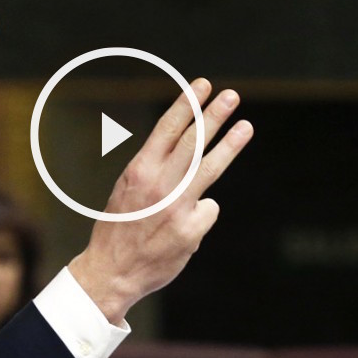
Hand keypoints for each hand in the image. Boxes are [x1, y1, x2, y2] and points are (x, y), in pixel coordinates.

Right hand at [69, 78, 252, 323]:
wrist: (111, 272)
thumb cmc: (120, 228)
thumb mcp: (128, 189)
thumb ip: (155, 169)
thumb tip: (186, 149)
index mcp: (139, 170)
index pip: (167, 129)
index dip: (187, 105)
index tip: (202, 85)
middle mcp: (159, 185)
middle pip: (193, 142)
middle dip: (214, 115)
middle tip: (231, 96)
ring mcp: (177, 207)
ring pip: (209, 168)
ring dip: (230, 144)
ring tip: (246, 126)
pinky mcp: (191, 230)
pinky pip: (208, 210)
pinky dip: (200, 214)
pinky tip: (184, 227)